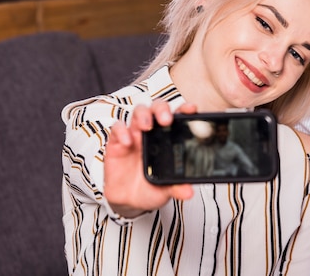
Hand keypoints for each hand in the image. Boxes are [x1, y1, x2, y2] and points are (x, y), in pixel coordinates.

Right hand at [103, 100, 195, 217]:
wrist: (130, 202)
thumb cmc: (151, 188)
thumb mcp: (166, 190)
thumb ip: (176, 188)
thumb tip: (188, 192)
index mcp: (169, 138)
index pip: (178, 117)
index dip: (184, 109)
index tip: (192, 109)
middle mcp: (152, 132)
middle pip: (157, 108)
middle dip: (162, 109)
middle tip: (167, 120)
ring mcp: (134, 135)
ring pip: (139, 112)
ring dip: (143, 115)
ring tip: (147, 126)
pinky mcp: (117, 142)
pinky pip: (117, 129)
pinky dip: (121, 131)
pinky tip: (127, 142)